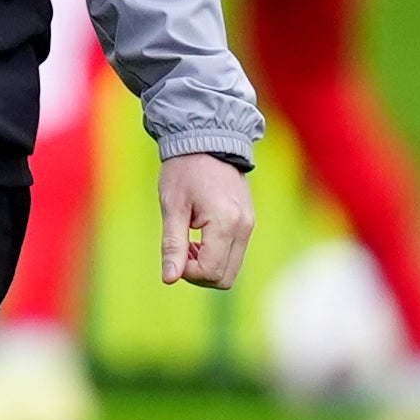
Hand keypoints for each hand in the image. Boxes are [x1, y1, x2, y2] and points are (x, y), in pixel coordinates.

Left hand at [159, 152, 254, 291]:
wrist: (206, 141)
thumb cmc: (184, 171)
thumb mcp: (172, 207)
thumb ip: (173, 245)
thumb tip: (169, 279)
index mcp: (225, 222)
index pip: (211, 272)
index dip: (188, 273)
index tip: (174, 254)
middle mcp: (244, 227)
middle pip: (225, 278)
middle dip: (199, 274)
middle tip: (182, 250)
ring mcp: (249, 225)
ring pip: (232, 269)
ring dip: (208, 266)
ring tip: (190, 242)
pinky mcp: (249, 222)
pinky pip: (235, 254)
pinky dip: (217, 255)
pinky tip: (201, 237)